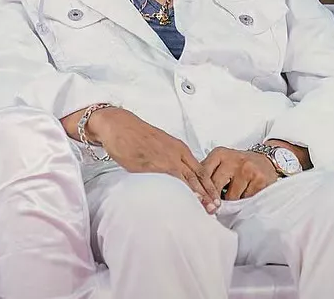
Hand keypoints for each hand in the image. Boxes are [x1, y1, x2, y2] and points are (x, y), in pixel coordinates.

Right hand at [91, 108, 221, 212]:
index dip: (208, 185)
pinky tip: (189, 201)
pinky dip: (184, 191)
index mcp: (178, 147)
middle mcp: (176, 153)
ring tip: (207, 209)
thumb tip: (170, 174)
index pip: (199, 169)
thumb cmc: (133, 134)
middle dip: (209, 193)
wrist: (118, 125)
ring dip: (200, 195)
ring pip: (189, 179)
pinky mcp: (154, 165)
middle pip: (198, 175)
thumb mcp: (157, 144)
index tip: (214, 198)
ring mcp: (166, 159)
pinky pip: (173, 181)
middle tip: (215, 209)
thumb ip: (167, 158)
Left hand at [200, 147, 278, 200]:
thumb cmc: (239, 163)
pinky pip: (246, 198)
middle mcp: (232, 160)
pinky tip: (245, 194)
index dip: (199, 189)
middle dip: (213, 198)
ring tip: (233, 196)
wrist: (266, 160)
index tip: (198, 200)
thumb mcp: (221, 161)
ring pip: (231, 196)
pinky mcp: (259, 180)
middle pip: (215, 186)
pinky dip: (244, 200)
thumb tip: (192, 189)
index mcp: (219, 154)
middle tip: (212, 206)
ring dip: (230, 200)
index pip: (203, 173)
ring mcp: (247, 169)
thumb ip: (208, 171)